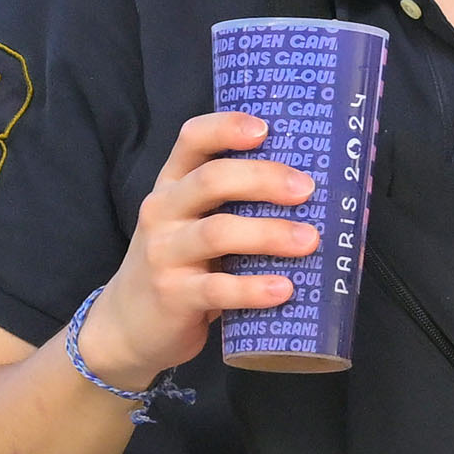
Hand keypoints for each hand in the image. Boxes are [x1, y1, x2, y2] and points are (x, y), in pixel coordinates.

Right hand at [75, 112, 315, 388]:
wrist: (129, 326)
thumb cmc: (184, 266)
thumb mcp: (196, 224)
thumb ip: (239, 205)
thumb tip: (324, 193)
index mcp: (174, 184)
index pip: (192, 139)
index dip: (226, 128)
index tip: (265, 129)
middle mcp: (163, 210)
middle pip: (211, 180)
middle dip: (263, 179)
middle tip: (307, 189)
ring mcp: (164, 253)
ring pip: (217, 232)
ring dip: (268, 234)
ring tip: (310, 240)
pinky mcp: (173, 295)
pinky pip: (216, 288)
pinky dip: (253, 288)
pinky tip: (285, 289)